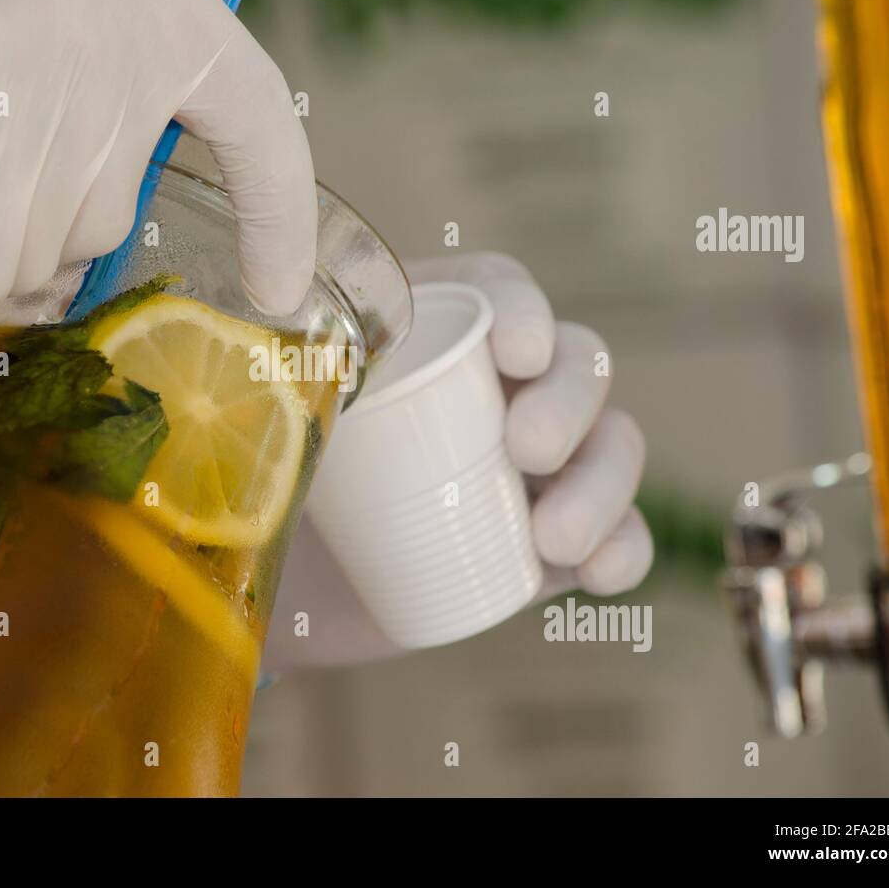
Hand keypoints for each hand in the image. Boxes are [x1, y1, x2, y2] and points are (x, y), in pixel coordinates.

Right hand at [0, 0, 314, 352]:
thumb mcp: (0, 40)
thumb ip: (77, 117)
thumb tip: (99, 253)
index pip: (244, 101)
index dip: (274, 204)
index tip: (280, 290)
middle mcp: (85, 13)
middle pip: (112, 210)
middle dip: (31, 233)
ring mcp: (20, 81)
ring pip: (44, 259)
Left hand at [264, 251, 650, 670]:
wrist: (273, 596)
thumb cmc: (268, 487)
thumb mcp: (265, 423)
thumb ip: (267, 376)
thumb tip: (273, 337)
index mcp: (429, 336)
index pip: (496, 291)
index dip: (521, 307)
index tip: (516, 349)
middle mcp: (497, 388)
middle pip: (575, 361)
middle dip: (568, 399)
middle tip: (528, 450)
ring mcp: (532, 467)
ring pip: (610, 444)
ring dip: (603, 484)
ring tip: (556, 540)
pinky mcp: (547, 540)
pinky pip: (614, 533)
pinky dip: (623, 549)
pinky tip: (599, 574)